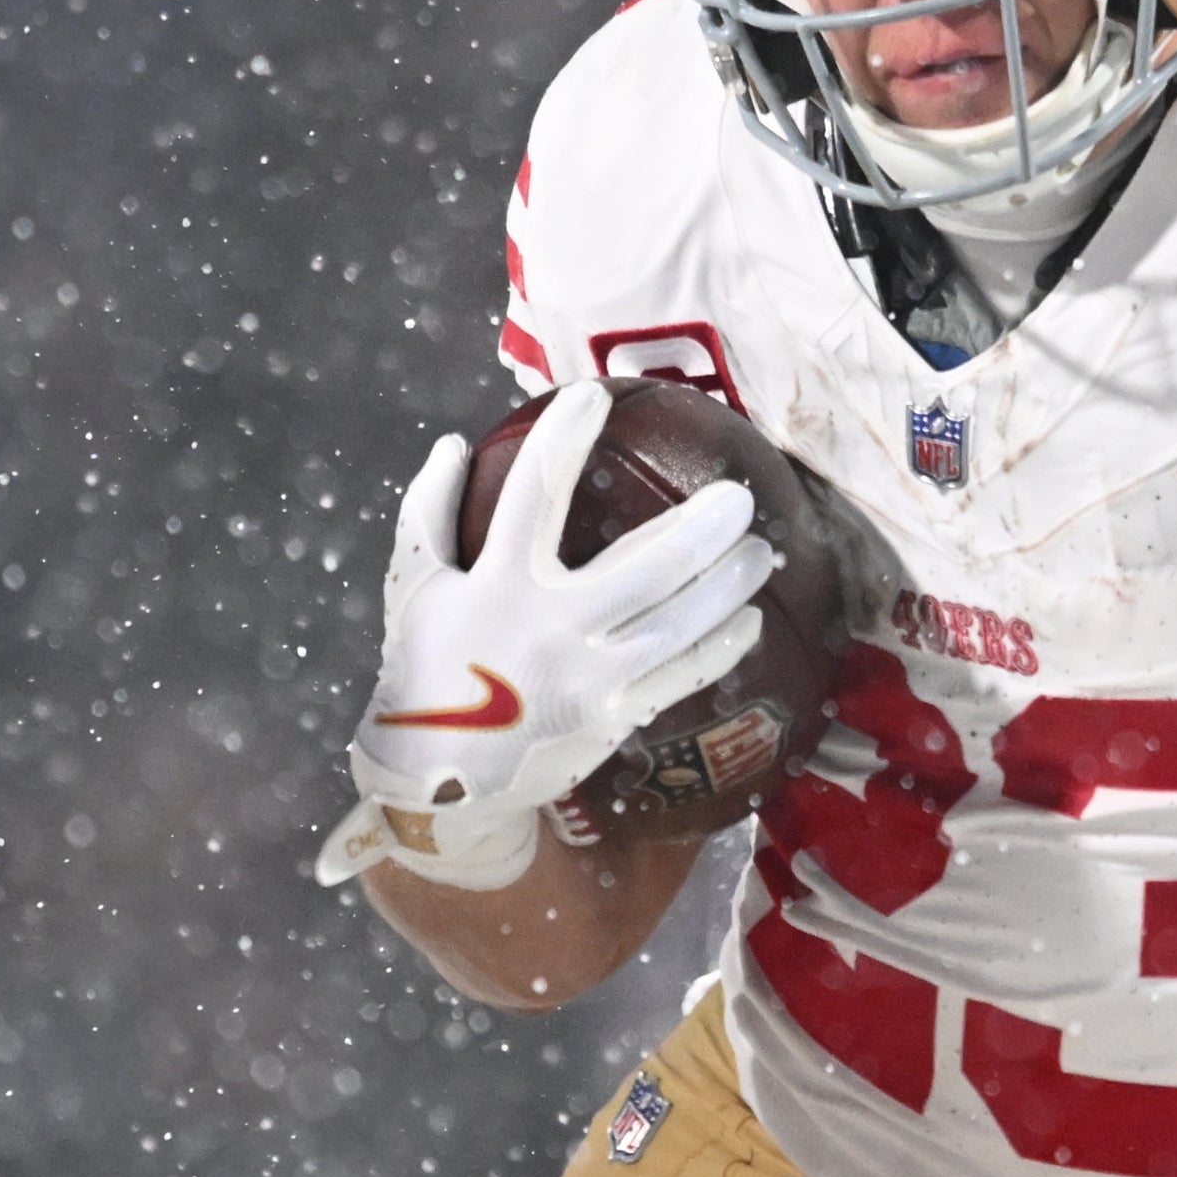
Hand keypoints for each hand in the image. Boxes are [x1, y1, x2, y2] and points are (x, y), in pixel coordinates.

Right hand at [344, 380, 776, 883]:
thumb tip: (452, 445)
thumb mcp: (412, 588)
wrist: (437, 780)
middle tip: (738, 498)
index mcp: (497, 586)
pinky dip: (720, 647)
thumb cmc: (425, 670)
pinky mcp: (613, 719)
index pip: (534, 495)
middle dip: (701, 529)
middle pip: (645, 568)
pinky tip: (748, 619)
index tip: (591, 396)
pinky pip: (680, 677)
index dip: (563, 440)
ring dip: (729, 586)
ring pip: (679, 625)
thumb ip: (429, 513)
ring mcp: (589, 679)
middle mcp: (550, 629)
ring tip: (763, 551)